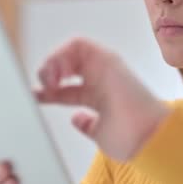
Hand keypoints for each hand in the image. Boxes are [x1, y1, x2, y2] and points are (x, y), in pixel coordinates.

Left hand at [35, 38, 170, 160]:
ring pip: (70, 51)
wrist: (148, 137)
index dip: (46, 92)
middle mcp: (100, 80)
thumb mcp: (100, 134)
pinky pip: (78, 44)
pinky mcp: (106, 59)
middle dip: (49, 73)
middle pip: (66, 67)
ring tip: (51, 81)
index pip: (66, 90)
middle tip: (44, 88)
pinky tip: (59, 75)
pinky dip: (62, 55)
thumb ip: (88, 125)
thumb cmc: (132, 139)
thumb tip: (76, 119)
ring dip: (54, 62)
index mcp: (98, 97)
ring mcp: (104, 68)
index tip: (34, 96)